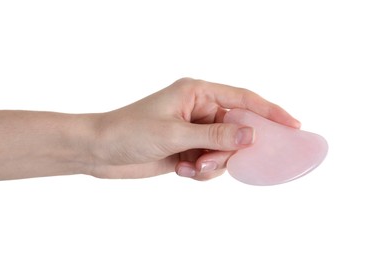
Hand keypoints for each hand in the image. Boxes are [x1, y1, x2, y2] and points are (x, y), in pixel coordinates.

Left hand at [89, 78, 299, 180]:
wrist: (100, 151)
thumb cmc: (129, 130)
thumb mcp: (175, 134)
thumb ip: (215, 136)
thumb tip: (251, 137)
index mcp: (197, 93)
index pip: (242, 99)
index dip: (269, 111)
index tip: (292, 125)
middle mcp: (199, 110)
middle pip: (236, 131)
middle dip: (228, 151)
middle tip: (210, 162)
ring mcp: (194, 131)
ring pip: (224, 151)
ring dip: (212, 164)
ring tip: (189, 167)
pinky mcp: (189, 150)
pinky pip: (210, 163)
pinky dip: (202, 171)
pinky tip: (182, 171)